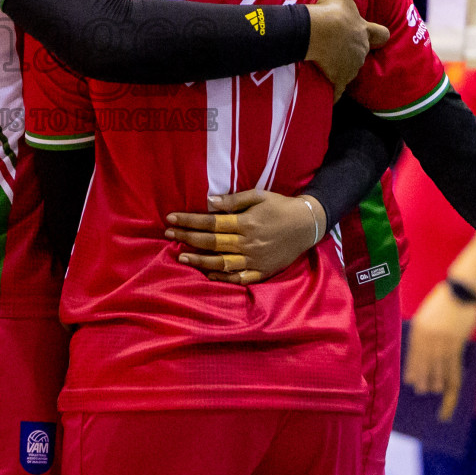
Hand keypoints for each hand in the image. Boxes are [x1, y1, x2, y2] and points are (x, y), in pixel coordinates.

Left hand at [164, 190, 324, 285]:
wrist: (308, 224)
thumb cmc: (281, 206)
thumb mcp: (259, 196)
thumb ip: (233, 201)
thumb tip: (209, 202)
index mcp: (245, 223)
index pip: (210, 222)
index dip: (189, 220)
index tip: (171, 218)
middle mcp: (247, 243)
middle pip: (211, 242)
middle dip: (187, 237)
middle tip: (167, 234)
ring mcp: (255, 260)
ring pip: (221, 263)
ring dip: (199, 260)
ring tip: (181, 256)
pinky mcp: (262, 271)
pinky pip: (239, 278)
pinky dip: (223, 278)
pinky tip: (208, 275)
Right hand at [305, 0, 389, 96]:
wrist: (313, 33)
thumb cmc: (330, 12)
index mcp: (365, 32)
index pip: (382, 35)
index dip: (377, 34)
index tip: (369, 34)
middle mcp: (361, 51)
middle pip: (362, 54)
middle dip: (352, 51)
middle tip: (336, 46)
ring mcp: (350, 68)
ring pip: (349, 71)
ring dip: (340, 67)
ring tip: (323, 61)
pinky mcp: (337, 81)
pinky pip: (337, 91)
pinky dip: (332, 90)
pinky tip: (323, 87)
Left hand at [405, 281, 475, 420]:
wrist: (460, 290)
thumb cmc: (444, 300)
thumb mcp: (427, 314)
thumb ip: (424, 329)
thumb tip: (422, 347)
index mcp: (418, 327)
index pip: (413, 352)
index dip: (412, 367)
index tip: (409, 380)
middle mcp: (428, 335)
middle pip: (424, 360)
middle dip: (422, 376)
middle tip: (420, 390)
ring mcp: (442, 339)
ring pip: (437, 364)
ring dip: (435, 378)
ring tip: (432, 390)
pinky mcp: (456, 341)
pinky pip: (452, 361)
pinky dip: (449, 374)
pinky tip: (447, 383)